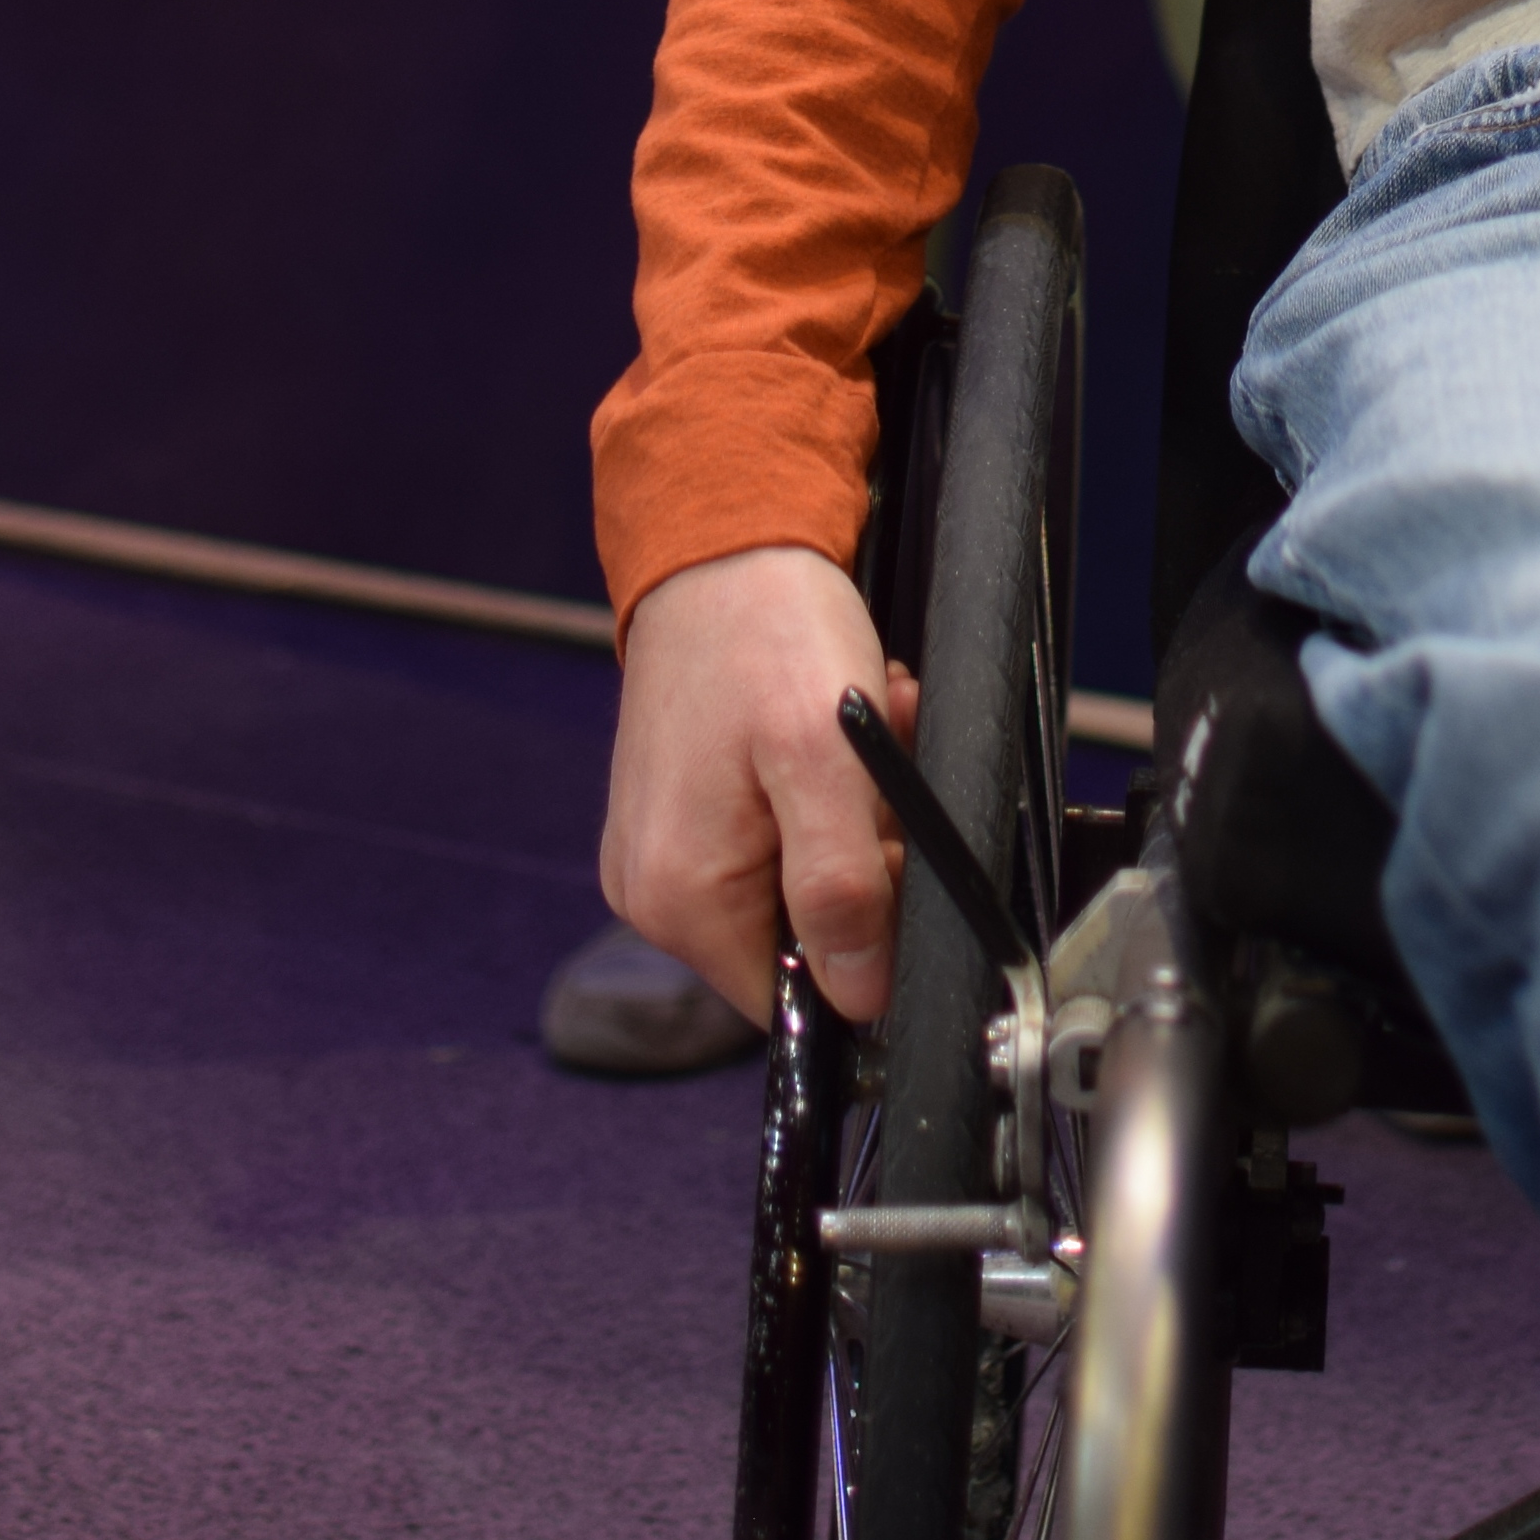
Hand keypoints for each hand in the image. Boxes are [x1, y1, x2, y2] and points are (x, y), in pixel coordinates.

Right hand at [600, 543, 921, 1024]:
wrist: (722, 541)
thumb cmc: (767, 632)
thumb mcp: (826, 757)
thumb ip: (840, 886)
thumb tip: (860, 997)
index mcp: (682, 899)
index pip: (797, 998)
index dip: (866, 934)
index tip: (883, 838)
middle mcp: (656, 893)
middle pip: (803, 934)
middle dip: (863, 851)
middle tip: (881, 759)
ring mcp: (665, 853)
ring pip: (800, 879)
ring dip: (852, 808)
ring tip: (864, 720)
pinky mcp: (684, 814)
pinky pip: (776, 834)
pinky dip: (822, 785)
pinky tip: (833, 723)